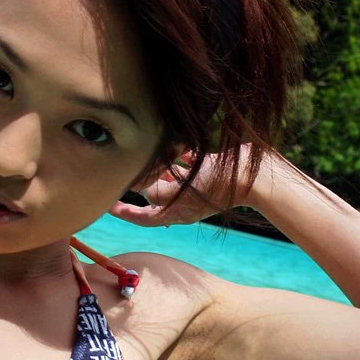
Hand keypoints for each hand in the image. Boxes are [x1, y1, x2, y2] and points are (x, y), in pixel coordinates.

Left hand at [108, 145, 260, 227]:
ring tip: (144, 155)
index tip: (108, 206)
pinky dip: (179, 153)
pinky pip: (188, 161)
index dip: (125, 213)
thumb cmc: (215, 187)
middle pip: (155, 195)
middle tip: (123, 173)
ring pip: (170, 176)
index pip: (144, 217)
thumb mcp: (179, 192)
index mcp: (177, 212)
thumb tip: (141, 187)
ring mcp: (197, 185)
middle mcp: (185, 200)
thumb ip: (155, 191)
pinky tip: (171, 141)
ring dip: (159, 167)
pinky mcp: (207, 169)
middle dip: (141, 184)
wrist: (252, 177)